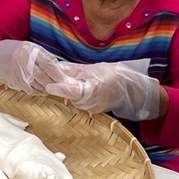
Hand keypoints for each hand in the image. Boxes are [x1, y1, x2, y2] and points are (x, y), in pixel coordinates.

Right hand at [0, 40, 71, 94]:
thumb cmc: (13, 50)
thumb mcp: (29, 48)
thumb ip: (42, 57)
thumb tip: (60, 68)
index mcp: (30, 50)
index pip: (49, 63)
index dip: (59, 73)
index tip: (67, 79)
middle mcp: (24, 62)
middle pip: (45, 77)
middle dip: (56, 84)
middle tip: (65, 87)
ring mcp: (19, 74)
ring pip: (39, 85)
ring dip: (48, 88)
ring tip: (55, 88)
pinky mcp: (15, 83)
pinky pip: (31, 90)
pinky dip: (39, 91)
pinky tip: (42, 89)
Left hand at [45, 61, 160, 119]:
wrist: (129, 90)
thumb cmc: (113, 75)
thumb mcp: (94, 69)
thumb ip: (76, 70)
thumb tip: (59, 67)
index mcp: (94, 90)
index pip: (74, 91)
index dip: (61, 89)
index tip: (49, 86)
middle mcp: (92, 102)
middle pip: (70, 97)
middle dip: (60, 89)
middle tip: (48, 79)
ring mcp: (92, 108)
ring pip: (73, 100)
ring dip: (66, 92)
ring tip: (59, 82)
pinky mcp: (91, 110)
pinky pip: (78, 102)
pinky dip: (73, 95)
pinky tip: (71, 87)